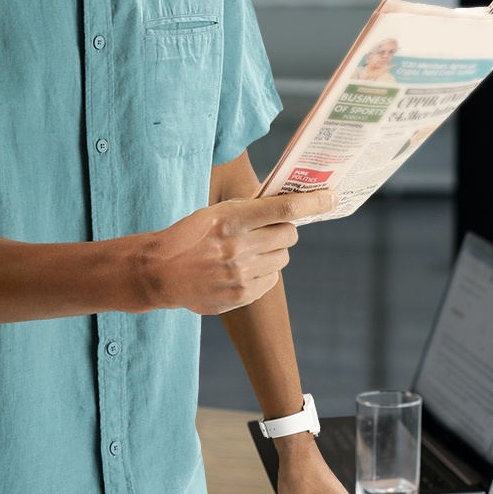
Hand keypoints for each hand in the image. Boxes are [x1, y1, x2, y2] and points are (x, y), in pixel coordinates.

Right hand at [136, 190, 336, 315]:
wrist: (161, 272)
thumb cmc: (190, 235)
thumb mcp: (215, 212)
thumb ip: (248, 210)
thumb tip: (286, 205)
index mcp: (231, 219)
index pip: (284, 208)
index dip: (313, 202)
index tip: (331, 197)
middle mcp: (239, 247)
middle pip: (289, 234)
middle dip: (285, 229)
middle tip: (272, 228)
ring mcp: (241, 274)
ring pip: (282, 258)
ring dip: (273, 251)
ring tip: (249, 250)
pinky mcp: (241, 295)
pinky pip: (271, 280)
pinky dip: (263, 272)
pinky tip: (241, 269)